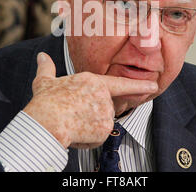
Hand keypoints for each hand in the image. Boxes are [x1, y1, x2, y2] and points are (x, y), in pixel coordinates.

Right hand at [23, 52, 157, 148]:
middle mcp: (103, 94)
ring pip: (102, 122)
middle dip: (93, 113)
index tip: (153, 86)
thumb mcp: (44, 81)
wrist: (46, 122)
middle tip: (75, 114)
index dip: (139, 85)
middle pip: (105, 107)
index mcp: (92, 80)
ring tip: (73, 122)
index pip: (121, 83)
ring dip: (90, 126)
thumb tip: (41, 57)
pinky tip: (76, 132)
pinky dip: (89, 138)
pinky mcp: (105, 128)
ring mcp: (106, 111)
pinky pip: (99, 136)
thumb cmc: (45, 102)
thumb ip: (46, 68)